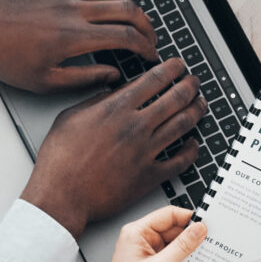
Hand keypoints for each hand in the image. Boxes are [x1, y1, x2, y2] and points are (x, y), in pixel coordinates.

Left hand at [0, 0, 157, 91]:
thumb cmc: (5, 56)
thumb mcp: (44, 81)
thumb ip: (83, 78)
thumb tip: (111, 75)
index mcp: (72, 37)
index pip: (124, 36)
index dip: (144, 46)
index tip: (150, 54)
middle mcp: (73, 11)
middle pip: (127, 10)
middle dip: (146, 25)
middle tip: (150, 38)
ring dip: (130, 6)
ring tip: (135, 20)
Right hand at [20, 59, 204, 235]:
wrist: (61, 196)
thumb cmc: (59, 161)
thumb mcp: (70, 117)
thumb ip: (96, 99)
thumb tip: (113, 88)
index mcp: (116, 109)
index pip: (155, 79)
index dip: (172, 69)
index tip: (178, 65)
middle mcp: (135, 127)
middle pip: (175, 99)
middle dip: (190, 86)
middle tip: (195, 82)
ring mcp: (146, 152)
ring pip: (183, 125)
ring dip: (196, 111)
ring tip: (201, 104)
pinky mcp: (149, 176)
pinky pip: (181, 161)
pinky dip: (192, 150)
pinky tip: (194, 143)